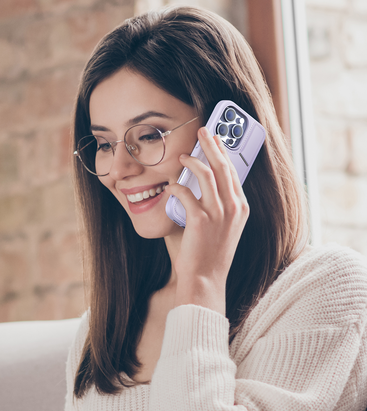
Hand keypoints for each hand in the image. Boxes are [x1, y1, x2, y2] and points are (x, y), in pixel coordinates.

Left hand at [164, 127, 249, 314]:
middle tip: (203, 131)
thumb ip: (215, 205)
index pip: (234, 173)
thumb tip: (199, 183)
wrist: (206, 279)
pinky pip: (185, 193)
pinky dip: (176, 186)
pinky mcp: (201, 220)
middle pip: (224, 166)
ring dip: (194, 160)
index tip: (216, 140)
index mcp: (241, 209)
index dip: (224, 153)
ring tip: (183, 155)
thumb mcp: (222, 227)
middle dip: (212, 144)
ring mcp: (219, 214)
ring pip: (208, 174)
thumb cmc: (210, 253)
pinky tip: (170, 186)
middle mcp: (234, 208)